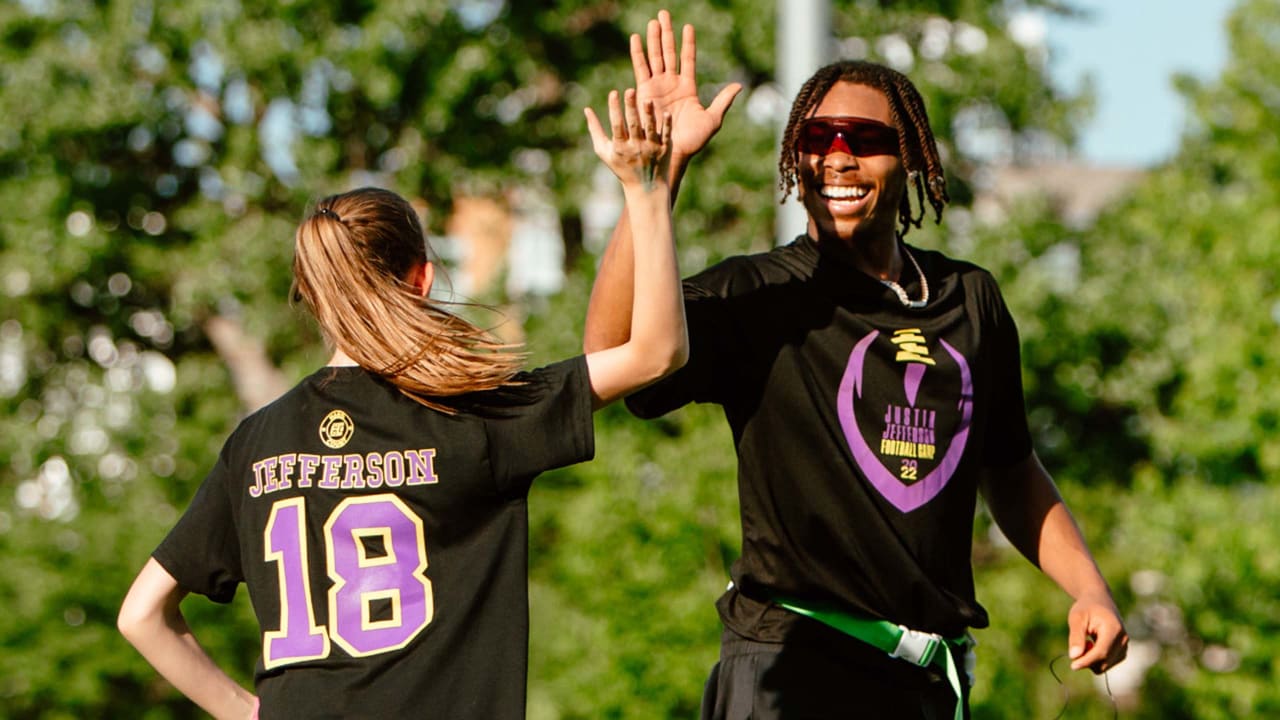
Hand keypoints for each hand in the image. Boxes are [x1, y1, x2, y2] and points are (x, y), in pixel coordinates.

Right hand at [584, 88, 671, 189]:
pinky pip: (666, 135)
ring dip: (648, 114)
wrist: (646, 188)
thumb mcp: (604, 152)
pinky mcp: (665, 149)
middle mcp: (636, 148)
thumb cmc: (622, 167)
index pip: (617, 125)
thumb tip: (586, 109)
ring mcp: (651, 148)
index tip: (614, 92)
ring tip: (646, 99)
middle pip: (633, 124)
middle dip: (631, 107)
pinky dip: (666, 125)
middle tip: (630, 90)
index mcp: (620, 148)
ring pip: (650, 128)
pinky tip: (666, 113)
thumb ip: (595, 130)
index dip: (614, 109)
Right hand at [631, 9, 740, 161]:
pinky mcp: (644, 92)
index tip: (688, 27)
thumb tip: (738, 85)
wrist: (673, 153)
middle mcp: (671, 84)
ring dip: (654, 38)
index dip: (688, 43)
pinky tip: (637, 38)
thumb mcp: (713, 120)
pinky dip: (638, 53)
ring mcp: (657, 87)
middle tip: (664, 13)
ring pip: (655, 57)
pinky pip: (641, 68)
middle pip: (669, 52)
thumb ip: (723, 101)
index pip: (688, 59)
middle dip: (667, 33)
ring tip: (654, 21)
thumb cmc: (693, 142)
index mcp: (688, 88)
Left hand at [1067, 593, 1128, 672]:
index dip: (1087, 661)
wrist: (1099, 601)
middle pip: (1104, 662)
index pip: (1101, 652)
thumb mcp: (1076, 618)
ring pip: (1105, 666)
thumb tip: (1074, 656)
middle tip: (1077, 645)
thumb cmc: (1086, 608)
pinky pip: (1107, 664)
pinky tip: (1092, 645)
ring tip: (1086, 642)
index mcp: (1114, 629)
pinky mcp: (1122, 652)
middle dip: (1087, 660)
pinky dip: (1096, 660)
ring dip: (1091, 660)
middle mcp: (1123, 639)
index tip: (1073, 666)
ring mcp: (1124, 646)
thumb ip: (1076, 637)